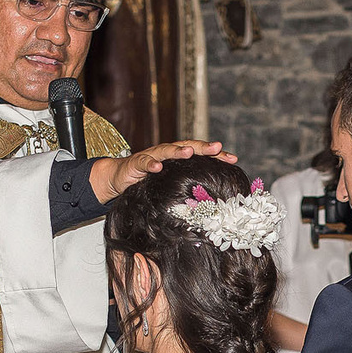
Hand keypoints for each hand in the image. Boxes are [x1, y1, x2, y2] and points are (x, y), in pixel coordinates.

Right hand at [90, 138, 238, 201]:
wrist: (118, 178)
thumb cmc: (147, 183)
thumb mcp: (169, 186)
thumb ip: (186, 190)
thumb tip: (211, 205)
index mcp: (177, 159)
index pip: (200, 155)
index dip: (216, 156)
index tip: (234, 160)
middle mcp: (166, 153)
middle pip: (186, 147)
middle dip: (202, 147)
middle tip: (217, 147)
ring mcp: (151, 157)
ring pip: (166, 150)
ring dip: (177, 151)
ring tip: (188, 152)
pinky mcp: (135, 163)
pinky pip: (143, 162)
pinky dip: (150, 163)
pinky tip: (157, 167)